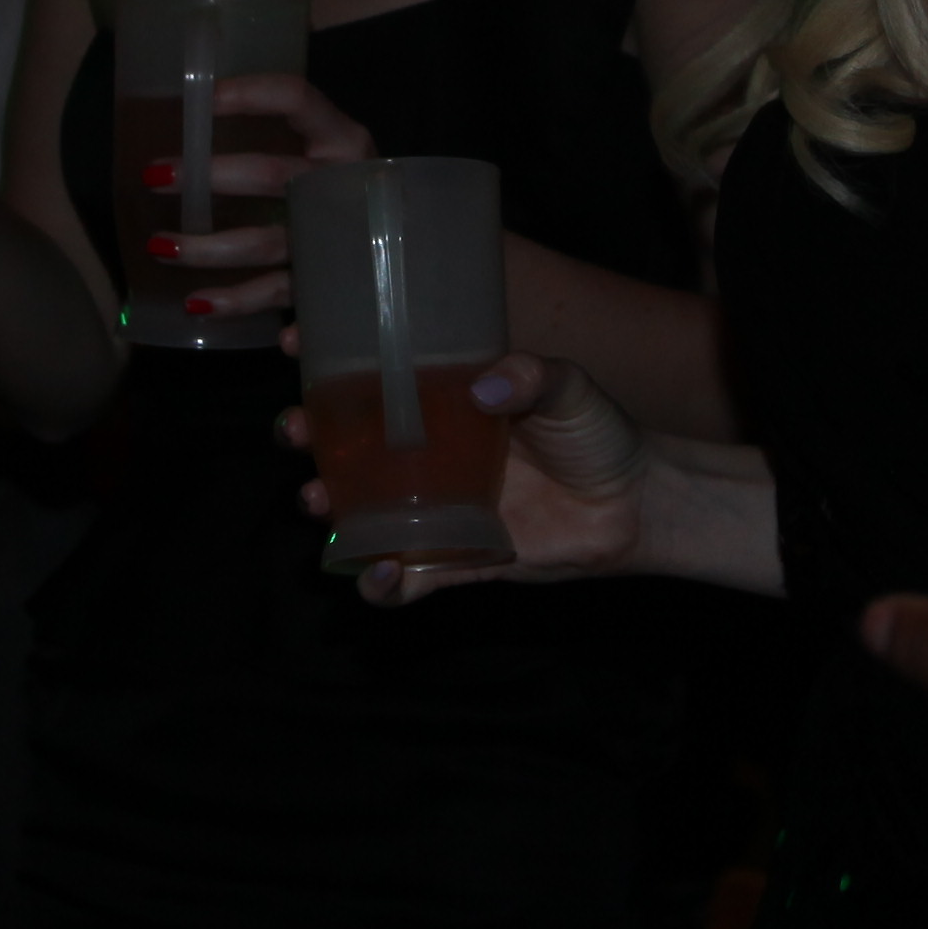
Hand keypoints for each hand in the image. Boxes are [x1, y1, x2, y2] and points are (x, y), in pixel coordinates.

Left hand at [117, 64, 367, 330]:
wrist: (418, 250)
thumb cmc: (347, 190)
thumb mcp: (325, 156)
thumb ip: (277, 140)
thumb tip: (196, 115)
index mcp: (343, 140)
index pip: (297, 99)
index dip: (250, 94)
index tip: (203, 100)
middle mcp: (343, 184)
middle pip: (272, 175)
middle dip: (211, 177)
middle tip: (155, 178)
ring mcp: (338, 238)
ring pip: (268, 243)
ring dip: (211, 249)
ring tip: (161, 248)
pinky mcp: (332, 285)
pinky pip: (283, 298)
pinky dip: (247, 304)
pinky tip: (205, 306)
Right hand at [297, 347, 586, 601]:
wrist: (635, 504)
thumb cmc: (599, 434)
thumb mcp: (571, 387)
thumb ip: (534, 377)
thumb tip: (485, 388)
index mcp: (444, 405)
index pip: (374, 379)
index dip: (328, 365)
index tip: (292, 344)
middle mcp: (429, 456)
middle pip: (348, 447)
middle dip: (309, 439)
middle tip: (292, 429)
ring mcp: (437, 510)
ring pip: (361, 513)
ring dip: (328, 509)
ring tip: (315, 500)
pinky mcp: (455, 560)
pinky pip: (407, 579)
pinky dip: (382, 584)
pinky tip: (376, 573)